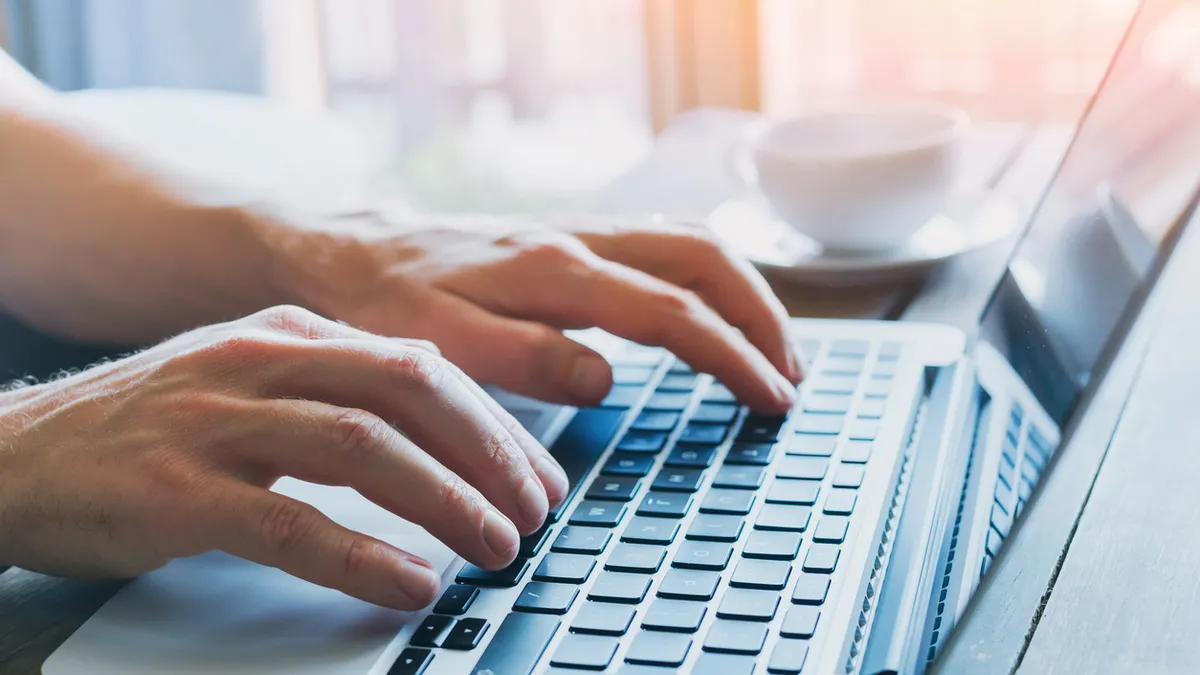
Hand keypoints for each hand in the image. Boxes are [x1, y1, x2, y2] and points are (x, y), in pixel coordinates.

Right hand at [0, 306, 566, 609]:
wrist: (18, 454)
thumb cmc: (152, 427)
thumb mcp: (255, 382)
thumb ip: (341, 385)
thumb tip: (443, 406)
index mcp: (291, 332)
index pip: (424, 366)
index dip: (497, 426)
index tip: (539, 477)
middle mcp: (261, 359)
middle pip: (409, 392)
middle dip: (490, 455)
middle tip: (537, 514)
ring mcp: (216, 419)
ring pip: (363, 448)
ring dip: (447, 502)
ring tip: (498, 548)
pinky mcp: (176, 489)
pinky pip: (289, 521)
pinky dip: (363, 555)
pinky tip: (411, 582)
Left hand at [268, 214, 802, 411]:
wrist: (349, 254)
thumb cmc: (387, 305)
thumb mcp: (440, 347)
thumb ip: (526, 360)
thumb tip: (607, 380)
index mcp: (554, 269)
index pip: (673, 310)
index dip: (733, 355)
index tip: (772, 398)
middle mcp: (578, 240)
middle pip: (705, 257)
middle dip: (762, 315)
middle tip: (791, 377)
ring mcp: (579, 233)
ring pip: (691, 241)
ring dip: (744, 292)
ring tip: (773, 350)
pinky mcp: (572, 240)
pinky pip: (664, 245)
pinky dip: (709, 279)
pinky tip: (716, 313)